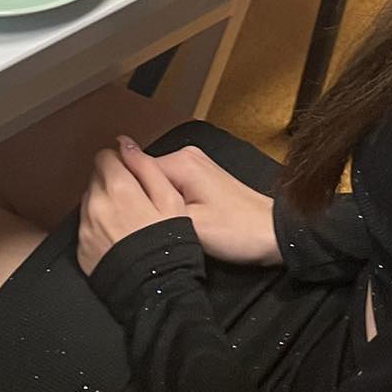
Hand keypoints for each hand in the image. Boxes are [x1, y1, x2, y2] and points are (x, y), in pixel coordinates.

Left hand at [77, 143, 182, 274]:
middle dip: (111, 181)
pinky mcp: (81, 248)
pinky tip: (117, 238)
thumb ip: (146, 167)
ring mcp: (86, 227)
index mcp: (118, 187)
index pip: (105, 156)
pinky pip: (85, 225)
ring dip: (103, 203)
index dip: (120, 162)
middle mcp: (96, 203)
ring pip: (89, 200)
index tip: (131, 174)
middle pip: (96, 177)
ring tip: (126, 221)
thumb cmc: (168, 245)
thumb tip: (125, 143)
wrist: (156, 292)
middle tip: (133, 200)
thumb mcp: (171, 200)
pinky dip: (97, 225)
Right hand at [125, 141, 280, 264]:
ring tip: (156, 225)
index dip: (124, 193)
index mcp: (180, 162)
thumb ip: (155, 203)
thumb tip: (125, 191)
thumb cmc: (236, 231)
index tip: (119, 216)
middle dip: (140, 199)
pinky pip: (171, 186)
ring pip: (157, 182)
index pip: (133, 169)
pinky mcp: (200, 177)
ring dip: (154, 202)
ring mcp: (194, 164)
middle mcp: (186, 156)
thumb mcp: (189, 224)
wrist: (272, 235)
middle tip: (140, 226)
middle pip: (145, 175)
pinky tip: (171, 221)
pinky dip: (167, 202)